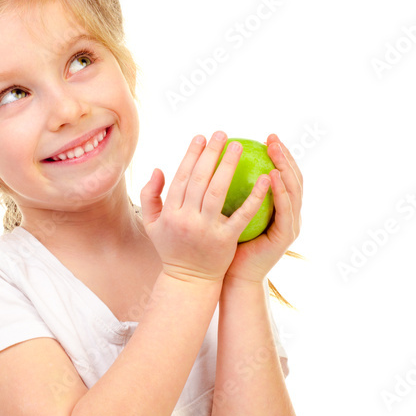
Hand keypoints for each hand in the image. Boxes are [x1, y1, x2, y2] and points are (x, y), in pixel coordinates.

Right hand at [139, 131, 269, 283]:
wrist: (189, 281)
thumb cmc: (172, 248)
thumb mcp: (152, 224)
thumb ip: (150, 196)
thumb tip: (159, 168)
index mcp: (170, 212)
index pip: (182, 176)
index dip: (191, 154)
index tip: (201, 137)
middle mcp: (186, 218)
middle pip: (200, 179)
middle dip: (211, 153)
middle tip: (222, 134)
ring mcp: (206, 229)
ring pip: (218, 191)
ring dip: (228, 166)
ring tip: (238, 147)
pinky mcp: (225, 239)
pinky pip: (242, 214)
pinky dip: (254, 196)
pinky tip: (265, 179)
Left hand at [223, 134, 302, 285]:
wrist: (233, 277)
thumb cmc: (226, 244)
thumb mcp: (229, 212)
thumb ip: (231, 190)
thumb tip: (218, 161)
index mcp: (277, 208)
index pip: (283, 175)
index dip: (279, 156)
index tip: (266, 137)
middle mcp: (289, 214)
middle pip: (293, 178)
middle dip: (285, 156)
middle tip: (272, 138)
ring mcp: (291, 225)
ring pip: (294, 190)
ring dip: (285, 167)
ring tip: (274, 150)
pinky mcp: (286, 236)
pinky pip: (285, 209)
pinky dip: (280, 191)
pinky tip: (272, 175)